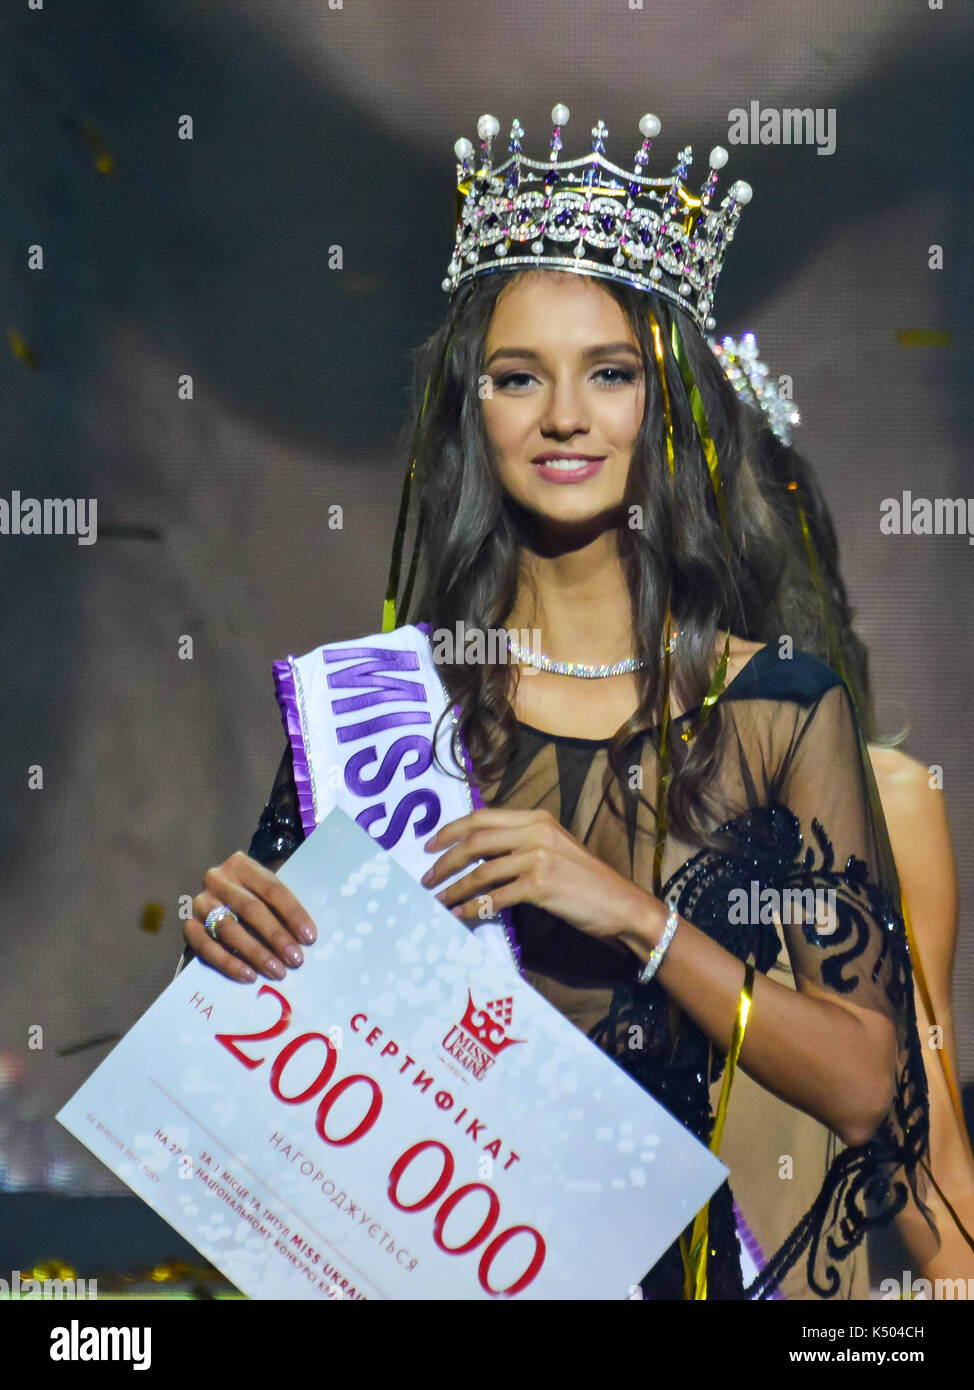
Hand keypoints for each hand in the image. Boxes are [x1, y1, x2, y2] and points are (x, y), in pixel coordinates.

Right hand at [184, 851, 317, 982]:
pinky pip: (207, 948)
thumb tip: (307, 935)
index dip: (292, 913)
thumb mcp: (268, 889)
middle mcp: (216, 880)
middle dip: (276, 936)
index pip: (272, 889)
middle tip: (295, 959)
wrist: (220, 901)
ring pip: (228, 929)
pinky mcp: (189, 926)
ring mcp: (200, 903)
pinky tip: (249, 975)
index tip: (309, 937)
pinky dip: (229, 963)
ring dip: (255, 953)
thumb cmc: (255, 896)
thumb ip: (284, 904)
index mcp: (241, 864)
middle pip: (250, 909)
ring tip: (277, 971)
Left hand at [420, 807, 658, 940]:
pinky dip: (472, 909)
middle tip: (426, 877)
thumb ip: (518, 845)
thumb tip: (476, 855)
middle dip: (445, 860)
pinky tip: (459, 917)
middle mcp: (536, 831)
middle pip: (475, 840)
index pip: (482, 817)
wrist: (620, 904)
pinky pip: (495, 897)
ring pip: (481, 871)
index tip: (429, 845)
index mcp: (536, 818)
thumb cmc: (585, 880)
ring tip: (437, 900)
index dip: (451, 829)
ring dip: (453, 888)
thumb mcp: (552, 849)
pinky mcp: (541, 885)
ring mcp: (538, 857)